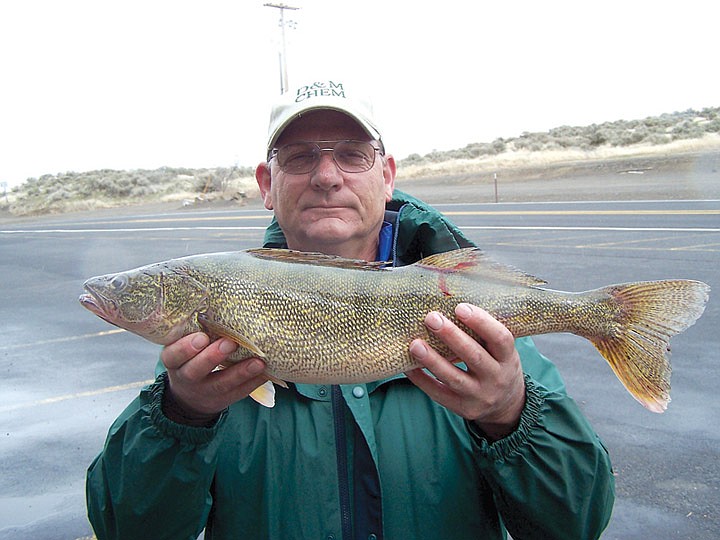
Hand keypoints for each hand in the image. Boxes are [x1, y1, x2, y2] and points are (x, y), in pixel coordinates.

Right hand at [160, 332, 267, 423]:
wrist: (190, 396)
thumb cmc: (191, 358)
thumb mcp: (184, 347)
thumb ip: (195, 331)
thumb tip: (221, 303)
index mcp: (174, 361)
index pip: (173, 355)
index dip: (186, 348)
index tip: (202, 337)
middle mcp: (186, 378)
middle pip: (195, 371)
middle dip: (213, 357)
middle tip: (231, 342)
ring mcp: (205, 392)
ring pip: (221, 384)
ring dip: (241, 372)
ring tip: (258, 362)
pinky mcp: (223, 400)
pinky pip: (238, 393)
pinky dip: (253, 383)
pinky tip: (266, 373)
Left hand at [405, 303, 525, 440]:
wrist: (506, 406)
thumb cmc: (498, 366)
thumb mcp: (501, 351)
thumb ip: (484, 334)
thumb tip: (450, 302)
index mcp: (508, 359)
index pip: (500, 339)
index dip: (482, 322)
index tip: (460, 307)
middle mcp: (496, 379)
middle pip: (474, 357)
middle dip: (452, 336)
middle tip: (431, 318)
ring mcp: (479, 396)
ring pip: (454, 378)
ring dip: (432, 360)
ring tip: (415, 344)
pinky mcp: (462, 408)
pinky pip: (438, 393)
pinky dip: (422, 379)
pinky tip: (408, 366)